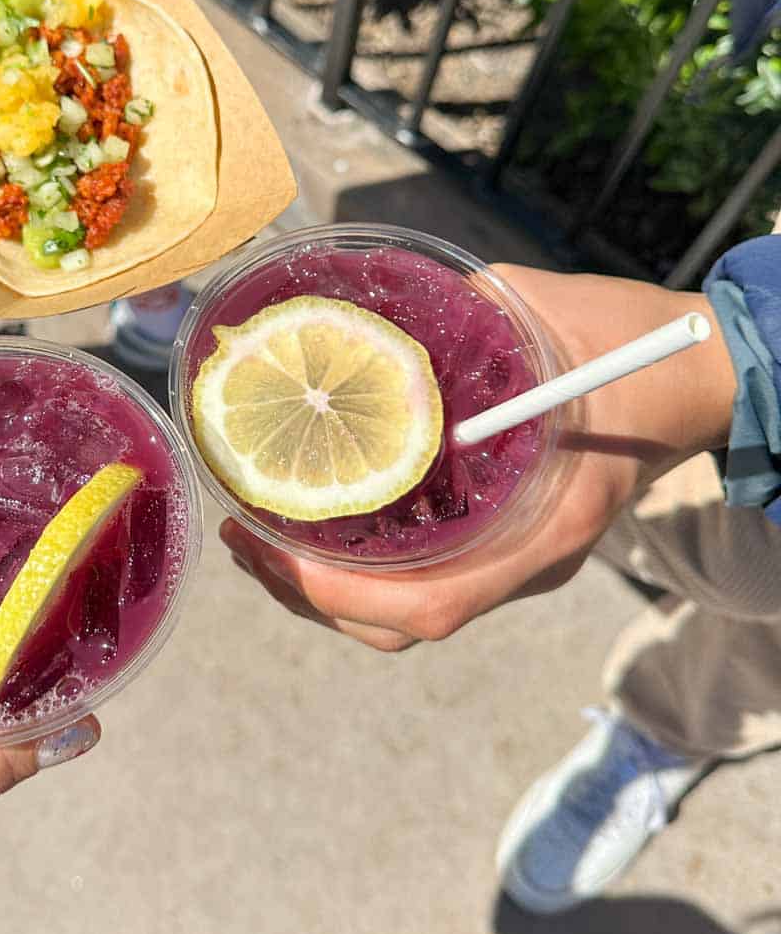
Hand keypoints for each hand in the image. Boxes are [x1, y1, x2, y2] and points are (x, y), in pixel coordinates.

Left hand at [222, 266, 736, 653]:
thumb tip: (364, 311)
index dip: (338, 594)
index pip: (428, 605)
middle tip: (240, 537)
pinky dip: (359, 565)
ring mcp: (518, 558)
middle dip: (306, 594)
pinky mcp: (508, 543)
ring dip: (325, 588)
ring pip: (407, 611)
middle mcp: (526, 560)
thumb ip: (459, 317)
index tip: (270, 548)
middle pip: (400, 622)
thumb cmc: (632, 348)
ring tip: (258, 538)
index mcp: (545, 528)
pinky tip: (318, 519)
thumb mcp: (545, 317)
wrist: (694, 375)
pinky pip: (423, 576)